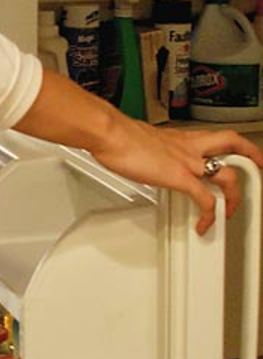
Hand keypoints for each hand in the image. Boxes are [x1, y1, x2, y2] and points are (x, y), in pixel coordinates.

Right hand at [14, 71, 262, 232]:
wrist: (110, 133)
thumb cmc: (117, 134)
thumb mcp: (139, 138)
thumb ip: (148, 148)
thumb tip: (141, 154)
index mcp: (180, 137)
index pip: (213, 137)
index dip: (231, 144)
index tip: (234, 152)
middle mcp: (189, 146)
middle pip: (233, 145)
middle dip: (251, 157)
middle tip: (257, 169)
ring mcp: (188, 162)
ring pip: (229, 174)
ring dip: (235, 195)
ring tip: (231, 210)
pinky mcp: (180, 178)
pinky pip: (205, 200)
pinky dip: (209, 215)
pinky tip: (204, 225)